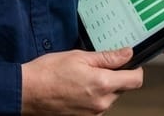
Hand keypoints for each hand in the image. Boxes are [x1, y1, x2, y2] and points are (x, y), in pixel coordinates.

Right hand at [21, 47, 143, 115]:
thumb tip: (127, 54)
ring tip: (81, 78)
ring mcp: (93, 113)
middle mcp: (102, 102)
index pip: (135, 80)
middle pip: (122, 88)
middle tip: (95, 66)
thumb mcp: (79, 56)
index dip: (135, 69)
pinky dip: (92, 96)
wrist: (27, 92)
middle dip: (114, 77)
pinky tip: (76, 88)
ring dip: (102, 87)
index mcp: (103, 84)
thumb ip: (107, 57)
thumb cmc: (48, 72)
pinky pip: (97, 105)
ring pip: (109, 97)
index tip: (130, 63)